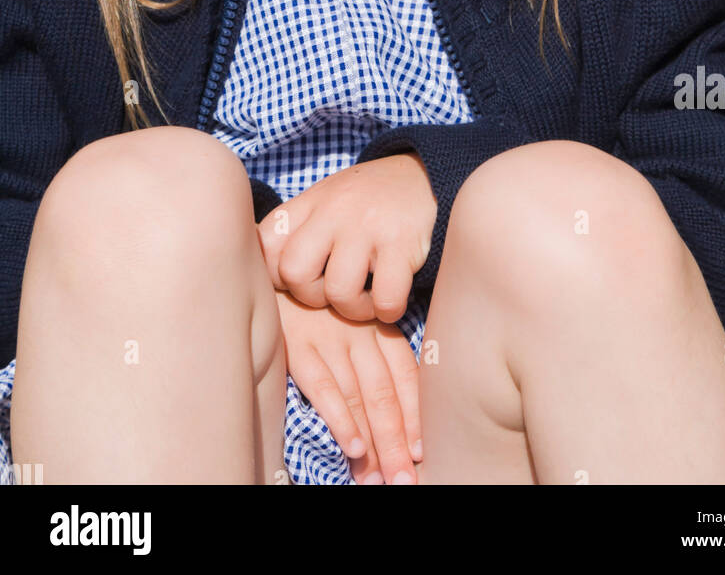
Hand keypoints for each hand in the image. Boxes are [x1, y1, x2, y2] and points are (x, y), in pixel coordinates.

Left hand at [257, 154, 436, 322]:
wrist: (426, 174)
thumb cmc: (368, 200)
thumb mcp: (327, 199)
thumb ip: (298, 226)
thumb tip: (259, 264)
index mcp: (311, 202)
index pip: (266, 243)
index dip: (274, 274)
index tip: (299, 279)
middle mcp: (334, 211)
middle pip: (294, 273)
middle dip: (312, 297)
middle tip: (334, 295)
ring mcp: (368, 225)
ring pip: (338, 291)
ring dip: (354, 310)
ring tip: (366, 302)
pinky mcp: (402, 243)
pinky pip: (384, 297)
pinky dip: (387, 311)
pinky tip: (390, 303)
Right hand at [274, 288, 422, 484]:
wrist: (275, 270)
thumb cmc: (317, 304)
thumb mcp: (351, 318)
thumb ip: (371, 352)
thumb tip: (389, 411)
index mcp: (378, 326)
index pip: (405, 376)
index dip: (415, 415)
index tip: (421, 452)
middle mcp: (359, 333)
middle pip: (385, 394)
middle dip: (397, 443)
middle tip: (404, 481)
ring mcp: (330, 339)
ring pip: (359, 398)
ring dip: (372, 444)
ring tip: (379, 479)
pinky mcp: (298, 346)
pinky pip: (324, 388)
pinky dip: (341, 419)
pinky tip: (353, 448)